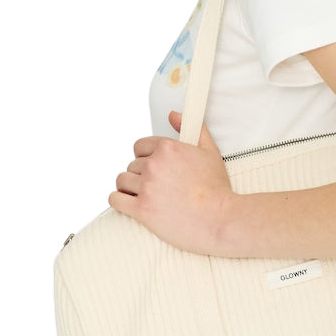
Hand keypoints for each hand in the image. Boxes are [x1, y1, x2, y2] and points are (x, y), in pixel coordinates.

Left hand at [108, 111, 233, 254]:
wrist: (220, 220)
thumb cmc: (217, 189)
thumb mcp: (210, 152)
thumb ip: (193, 129)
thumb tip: (174, 115)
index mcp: (168, 148)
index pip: (140, 146)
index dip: (146, 158)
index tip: (154, 169)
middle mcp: (154, 164)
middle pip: (132, 165)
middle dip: (141, 176)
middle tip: (156, 188)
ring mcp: (146, 187)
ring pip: (122, 181)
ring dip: (129, 188)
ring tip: (144, 196)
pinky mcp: (141, 209)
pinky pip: (115, 199)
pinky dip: (119, 201)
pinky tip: (128, 204)